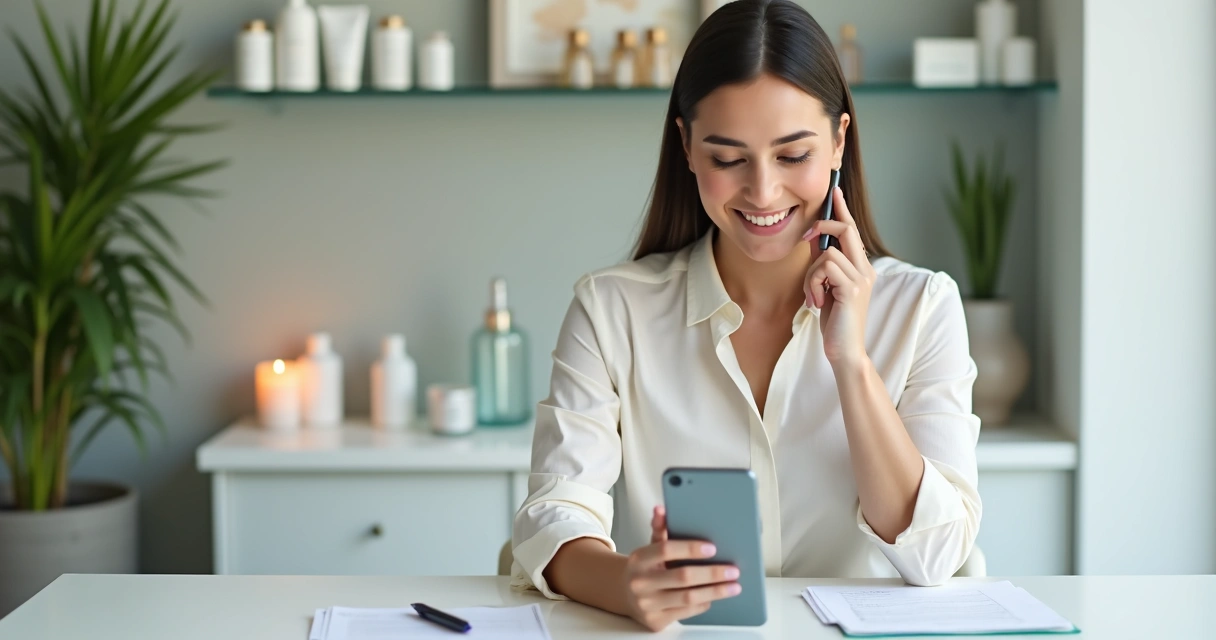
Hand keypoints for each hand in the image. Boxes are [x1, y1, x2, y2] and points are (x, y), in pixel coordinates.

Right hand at [620, 506, 741, 631]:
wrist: (624, 594)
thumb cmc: (645, 568)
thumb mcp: (650, 547)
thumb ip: (660, 529)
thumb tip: (661, 509)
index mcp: (639, 559)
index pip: (666, 549)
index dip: (690, 548)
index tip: (713, 548)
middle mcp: (640, 582)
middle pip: (683, 577)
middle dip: (713, 573)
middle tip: (733, 570)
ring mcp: (647, 604)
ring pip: (688, 598)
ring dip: (715, 591)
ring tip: (734, 586)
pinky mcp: (655, 621)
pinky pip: (686, 612)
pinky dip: (703, 603)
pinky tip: (713, 596)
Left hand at [801, 185, 875, 365]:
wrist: (844, 350)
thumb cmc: (835, 321)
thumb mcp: (826, 286)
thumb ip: (823, 263)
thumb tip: (814, 238)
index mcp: (861, 267)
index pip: (852, 231)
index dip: (842, 210)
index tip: (835, 191)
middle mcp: (866, 269)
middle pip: (847, 230)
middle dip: (824, 225)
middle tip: (807, 233)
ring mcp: (861, 278)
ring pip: (827, 254)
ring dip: (811, 275)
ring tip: (813, 296)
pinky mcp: (852, 289)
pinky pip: (824, 268)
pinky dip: (812, 285)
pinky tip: (816, 303)